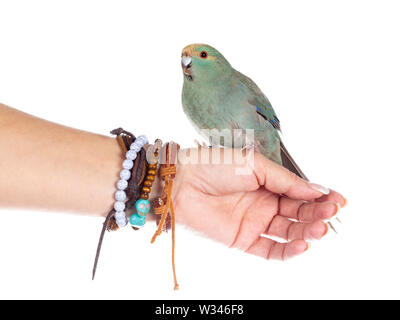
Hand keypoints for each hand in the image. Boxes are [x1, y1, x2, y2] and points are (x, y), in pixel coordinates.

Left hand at [173, 147, 345, 259]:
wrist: (182, 182)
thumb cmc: (213, 165)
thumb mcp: (255, 165)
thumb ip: (285, 180)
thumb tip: (316, 190)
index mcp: (269, 183)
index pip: (301, 193)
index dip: (320, 197)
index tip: (339, 199)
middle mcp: (265, 203)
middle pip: (299, 213)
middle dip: (317, 213)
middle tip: (330, 212)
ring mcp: (255, 223)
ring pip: (289, 232)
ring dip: (307, 231)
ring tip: (320, 228)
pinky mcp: (244, 240)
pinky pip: (271, 250)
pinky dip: (288, 250)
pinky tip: (302, 244)